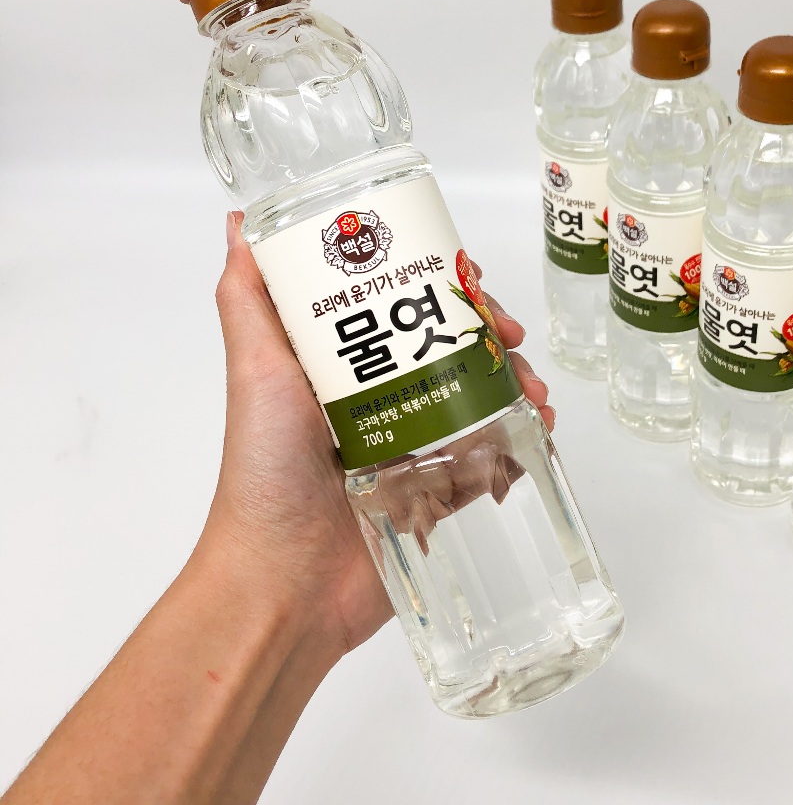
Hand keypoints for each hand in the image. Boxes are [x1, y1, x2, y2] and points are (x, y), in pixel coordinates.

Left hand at [200, 212, 553, 664]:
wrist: (285, 584)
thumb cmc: (266, 470)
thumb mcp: (255, 370)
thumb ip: (248, 298)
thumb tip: (242, 220)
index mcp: (343, 365)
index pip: (402, 305)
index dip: (442, 283)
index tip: (471, 279)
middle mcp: (380, 397)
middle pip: (449, 346)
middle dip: (490, 334)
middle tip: (512, 337)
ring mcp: (413, 444)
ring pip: (478, 394)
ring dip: (515, 382)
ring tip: (534, 391)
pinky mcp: (438, 490)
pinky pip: (490, 453)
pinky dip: (521, 435)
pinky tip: (539, 427)